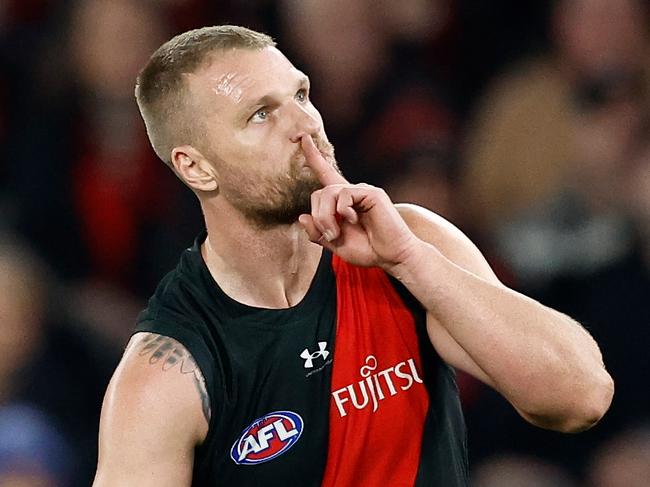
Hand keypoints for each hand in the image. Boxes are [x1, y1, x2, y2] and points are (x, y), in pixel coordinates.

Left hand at [298, 135, 418, 268]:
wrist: (393, 256)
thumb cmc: (368, 250)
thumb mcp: (335, 245)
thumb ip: (318, 233)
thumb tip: (301, 216)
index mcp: (342, 202)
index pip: (325, 174)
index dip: (313, 156)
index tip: (301, 137)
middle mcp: (351, 192)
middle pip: (319, 193)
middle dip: (317, 216)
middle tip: (328, 235)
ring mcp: (362, 191)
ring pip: (328, 193)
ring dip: (325, 217)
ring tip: (336, 233)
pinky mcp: (371, 193)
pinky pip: (343, 194)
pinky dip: (341, 210)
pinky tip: (352, 220)